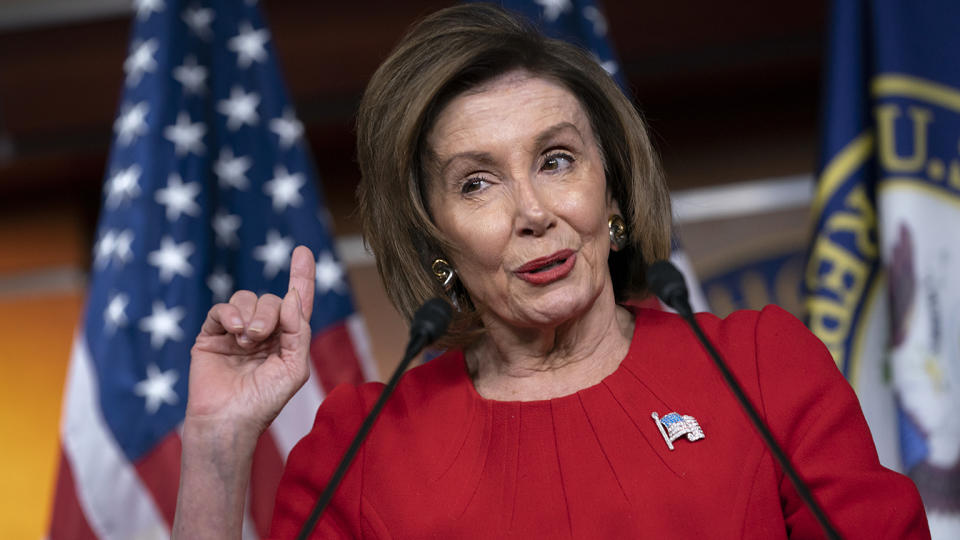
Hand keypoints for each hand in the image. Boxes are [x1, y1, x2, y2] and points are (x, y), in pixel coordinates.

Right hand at [185, 245, 315, 438]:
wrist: (228, 420)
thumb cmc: (264, 401)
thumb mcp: (294, 367)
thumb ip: (298, 331)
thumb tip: (290, 297)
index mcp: (286, 339)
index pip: (296, 302)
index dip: (301, 276)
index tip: (303, 251)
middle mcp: (263, 332)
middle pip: (270, 299)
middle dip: (269, 312)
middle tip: (261, 336)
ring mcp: (236, 332)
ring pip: (246, 299)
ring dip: (250, 315)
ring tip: (247, 340)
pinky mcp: (212, 335)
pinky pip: (221, 309)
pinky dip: (229, 313)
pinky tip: (234, 329)